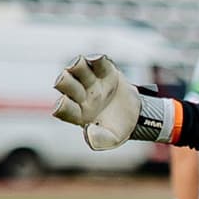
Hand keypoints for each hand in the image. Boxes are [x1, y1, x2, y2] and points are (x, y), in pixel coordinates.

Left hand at [52, 55, 170, 149]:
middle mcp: (80, 95)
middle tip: (63, 78)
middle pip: (66, 84)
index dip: (62, 106)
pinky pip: (98, 63)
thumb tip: (88, 131)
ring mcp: (91, 82)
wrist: (136, 115)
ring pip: (78, 70)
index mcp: (77, 113)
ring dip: (76, 65)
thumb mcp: (112, 139)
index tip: (63, 104)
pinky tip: (98, 58)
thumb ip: (99, 140)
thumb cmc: (118, 128)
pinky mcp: (105, 72)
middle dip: (64, 81)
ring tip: (78, 63)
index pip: (64, 108)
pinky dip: (97, 59)